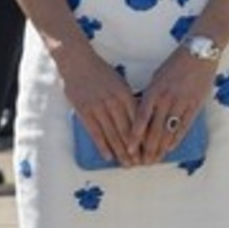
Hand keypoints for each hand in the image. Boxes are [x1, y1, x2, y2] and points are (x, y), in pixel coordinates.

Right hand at [57, 46, 139, 166]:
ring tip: (127, 164)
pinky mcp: (84, 112)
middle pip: (127, 131)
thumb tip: (140, 120)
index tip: (150, 150)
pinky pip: (95, 133)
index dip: (144, 138)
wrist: (78, 63)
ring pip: (112, 135)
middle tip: (141, 163)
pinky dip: (102, 146)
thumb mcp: (121, 83)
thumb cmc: (101, 73)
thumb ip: (129, 101)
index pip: (138, 121)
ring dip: (120, 152)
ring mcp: (98, 108)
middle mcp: (113, 102)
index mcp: (125, 95)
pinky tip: (109, 156)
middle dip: (135, 150)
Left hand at [132, 48, 217, 163]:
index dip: (135, 136)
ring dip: (161, 147)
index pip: (141, 118)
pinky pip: (184, 126)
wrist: (199, 54)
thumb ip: (150, 96)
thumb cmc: (175, 64)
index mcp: (154, 91)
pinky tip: (170, 148)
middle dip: (147, 148)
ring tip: (155, 159)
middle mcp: (166, 99)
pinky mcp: (195, 105)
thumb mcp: (157, 77)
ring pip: (169, 131)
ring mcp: (181, 103)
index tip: (129, 149)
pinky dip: (176, 138)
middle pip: (154, 129)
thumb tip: (142, 114)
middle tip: (142, 162)